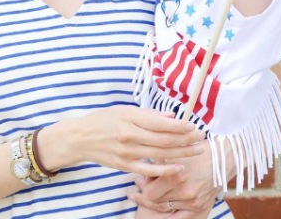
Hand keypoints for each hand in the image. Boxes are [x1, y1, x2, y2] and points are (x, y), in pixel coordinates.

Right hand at [45, 106, 205, 177]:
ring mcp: (126, 152)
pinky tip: (178, 167)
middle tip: (201, 138)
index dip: (179, 125)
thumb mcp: (125, 110)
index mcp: (130, 118)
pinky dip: (164, 170)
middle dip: (185, 139)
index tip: (193, 126)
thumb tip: (171, 116)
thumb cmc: (104, 120)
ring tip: (195, 151)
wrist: (80, 138)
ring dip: (180, 153)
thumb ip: (148, 114)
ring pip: (158, 154)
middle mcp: (129, 135)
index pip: (160, 123)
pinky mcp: (123, 165)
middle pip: (163, 139)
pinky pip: (147, 170)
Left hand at [128, 141, 227, 213]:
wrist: (224, 157)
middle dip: (146, 194)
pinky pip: (179, 218)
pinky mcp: (200, 208)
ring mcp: (192, 203)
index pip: (149, 192)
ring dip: (156, 202)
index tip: (139, 180)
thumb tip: (145, 172)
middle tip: (140, 187)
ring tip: (146, 197)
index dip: (142, 186)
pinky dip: (169, 214)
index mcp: (176, 176)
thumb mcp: (177, 151)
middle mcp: (184, 192)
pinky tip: (161, 209)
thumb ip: (160, 162)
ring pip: (165, 210)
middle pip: (156, 202)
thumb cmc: (199, 149)